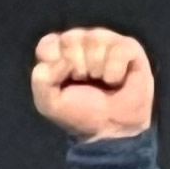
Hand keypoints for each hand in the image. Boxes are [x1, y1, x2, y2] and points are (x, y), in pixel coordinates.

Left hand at [31, 26, 154, 143]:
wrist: (113, 129)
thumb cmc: (81, 114)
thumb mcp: (50, 105)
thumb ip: (41, 81)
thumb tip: (61, 60)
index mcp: (59, 55)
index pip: (48, 43)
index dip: (52, 59)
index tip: (60, 77)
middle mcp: (81, 43)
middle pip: (71, 39)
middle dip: (76, 67)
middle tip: (84, 83)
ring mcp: (105, 42)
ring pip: (95, 40)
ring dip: (97, 70)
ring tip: (102, 82)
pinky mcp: (128, 46)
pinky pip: (117, 50)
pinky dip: (115, 72)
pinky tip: (117, 81)